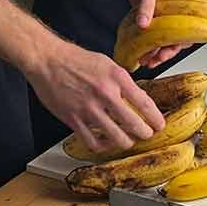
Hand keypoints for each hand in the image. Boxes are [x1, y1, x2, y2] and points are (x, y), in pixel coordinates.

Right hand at [24, 36, 165, 152]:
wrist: (47, 60)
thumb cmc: (75, 59)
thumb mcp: (106, 63)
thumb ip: (121, 81)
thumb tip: (135, 97)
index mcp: (116, 77)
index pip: (144, 103)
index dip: (155, 118)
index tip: (159, 124)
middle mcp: (105, 93)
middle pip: (134, 124)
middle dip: (145, 133)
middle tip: (146, 134)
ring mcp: (89, 109)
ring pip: (117, 137)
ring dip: (126, 142)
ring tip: (128, 140)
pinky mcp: (74, 119)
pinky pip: (93, 142)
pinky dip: (103, 146)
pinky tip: (106, 142)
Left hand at [122, 0, 194, 68]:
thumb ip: (147, 6)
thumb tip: (144, 23)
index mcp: (187, 3)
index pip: (193, 27)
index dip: (185, 41)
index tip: (175, 49)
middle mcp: (179, 12)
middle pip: (179, 37)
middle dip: (169, 50)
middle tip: (158, 58)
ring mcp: (165, 16)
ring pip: (166, 39)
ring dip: (158, 51)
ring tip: (148, 60)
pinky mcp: (153, 17)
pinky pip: (154, 36)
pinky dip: (149, 46)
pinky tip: (143, 53)